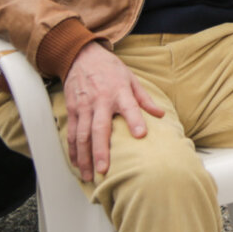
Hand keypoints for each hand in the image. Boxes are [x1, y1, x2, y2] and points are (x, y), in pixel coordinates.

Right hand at [62, 42, 165, 180]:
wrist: (81, 56)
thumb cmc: (110, 69)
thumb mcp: (131, 79)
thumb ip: (144, 99)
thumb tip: (161, 115)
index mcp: (119, 91)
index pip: (130, 107)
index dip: (135, 120)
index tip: (141, 135)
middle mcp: (100, 101)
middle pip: (99, 128)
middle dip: (100, 151)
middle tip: (104, 170)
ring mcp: (84, 106)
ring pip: (81, 135)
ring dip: (84, 157)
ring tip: (89, 175)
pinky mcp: (72, 110)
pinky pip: (71, 133)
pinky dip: (73, 150)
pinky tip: (77, 164)